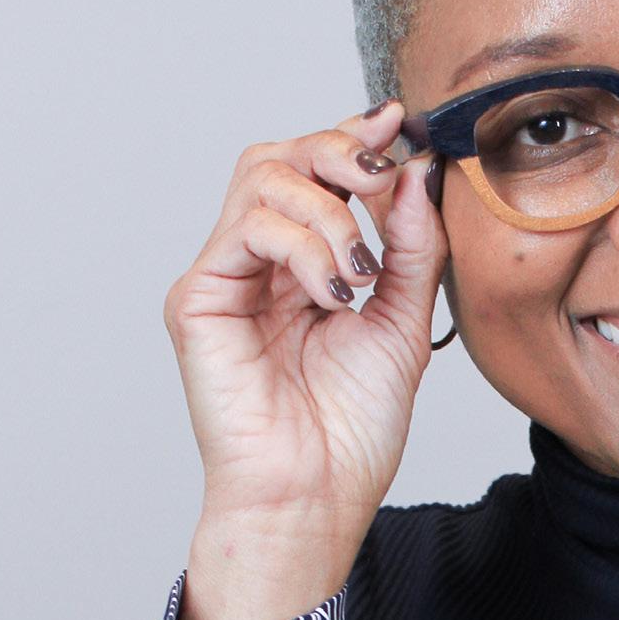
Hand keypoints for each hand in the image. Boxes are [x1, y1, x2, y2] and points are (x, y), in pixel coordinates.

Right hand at [163, 99, 447, 548]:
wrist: (318, 495)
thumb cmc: (353, 428)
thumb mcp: (404, 321)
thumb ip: (412, 246)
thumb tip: (418, 169)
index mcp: (305, 265)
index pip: (319, 175)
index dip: (356, 139)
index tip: (403, 124)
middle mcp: (260, 264)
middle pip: (283, 156)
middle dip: (339, 151)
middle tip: (381, 178)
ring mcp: (226, 276)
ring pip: (264, 178)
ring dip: (328, 211)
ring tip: (361, 273)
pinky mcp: (200, 298)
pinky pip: (248, 228)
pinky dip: (302, 246)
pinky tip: (333, 295)